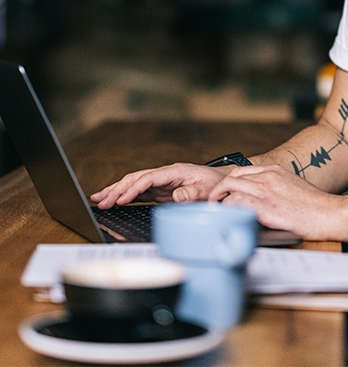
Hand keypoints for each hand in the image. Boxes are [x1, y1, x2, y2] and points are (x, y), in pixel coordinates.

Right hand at [90, 163, 233, 208]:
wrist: (224, 182)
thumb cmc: (217, 185)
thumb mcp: (209, 190)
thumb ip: (193, 192)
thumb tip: (177, 195)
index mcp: (176, 171)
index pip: (149, 178)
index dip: (134, 189)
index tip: (120, 200)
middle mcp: (166, 174)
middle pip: (137, 178)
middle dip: (118, 189)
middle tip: (101, 202)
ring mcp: (163, 181)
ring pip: (135, 183)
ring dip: (116, 191)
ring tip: (98, 199)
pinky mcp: (162, 189)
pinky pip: (140, 191)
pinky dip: (125, 195)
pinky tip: (113, 200)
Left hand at [208, 165, 339, 240]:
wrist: (330, 213)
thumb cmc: (315, 206)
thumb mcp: (292, 187)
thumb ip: (274, 188)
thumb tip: (258, 198)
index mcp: (275, 170)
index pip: (241, 171)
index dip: (228, 183)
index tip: (224, 195)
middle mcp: (268, 177)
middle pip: (231, 177)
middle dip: (219, 191)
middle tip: (216, 204)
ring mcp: (266, 191)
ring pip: (229, 188)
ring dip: (220, 201)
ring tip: (219, 213)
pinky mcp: (266, 207)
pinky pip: (236, 203)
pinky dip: (229, 210)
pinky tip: (231, 219)